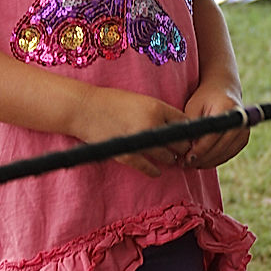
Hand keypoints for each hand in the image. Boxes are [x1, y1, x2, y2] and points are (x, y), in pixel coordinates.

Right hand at [70, 85, 193, 177]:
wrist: (84, 108)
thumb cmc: (110, 100)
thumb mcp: (138, 99)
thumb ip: (156, 111)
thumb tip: (172, 125)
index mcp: (156, 106)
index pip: (183, 122)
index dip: (186, 130)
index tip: (185, 134)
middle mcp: (152, 123)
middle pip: (180, 140)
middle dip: (181, 146)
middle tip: (181, 150)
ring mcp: (141, 140)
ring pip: (168, 156)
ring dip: (171, 158)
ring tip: (171, 159)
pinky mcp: (128, 154)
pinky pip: (149, 167)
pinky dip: (155, 171)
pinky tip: (157, 171)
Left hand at [181, 89, 249, 168]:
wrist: (223, 90)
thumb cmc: (204, 97)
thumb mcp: (194, 106)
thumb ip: (191, 126)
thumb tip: (186, 148)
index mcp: (227, 109)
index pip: (213, 135)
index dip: (200, 149)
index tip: (187, 158)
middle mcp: (240, 121)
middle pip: (220, 147)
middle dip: (201, 158)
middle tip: (185, 164)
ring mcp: (244, 131)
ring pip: (224, 154)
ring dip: (207, 161)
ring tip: (191, 163)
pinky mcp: (243, 139)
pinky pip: (228, 155)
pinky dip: (215, 159)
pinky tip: (201, 161)